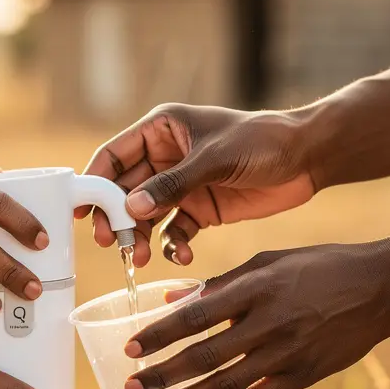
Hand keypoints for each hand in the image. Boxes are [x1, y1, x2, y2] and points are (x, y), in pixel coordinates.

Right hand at [78, 103, 314, 266]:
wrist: (308, 158)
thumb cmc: (262, 141)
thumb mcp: (215, 159)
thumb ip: (171, 184)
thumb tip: (129, 208)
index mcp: (162, 130)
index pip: (114, 155)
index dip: (94, 181)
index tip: (80, 210)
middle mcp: (165, 157)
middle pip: (124, 190)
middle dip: (115, 217)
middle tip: (110, 243)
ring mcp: (181, 185)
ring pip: (145, 215)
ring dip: (139, 236)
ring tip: (139, 258)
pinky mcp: (200, 209)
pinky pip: (174, 231)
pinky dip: (173, 245)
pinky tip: (182, 256)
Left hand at [120, 242, 389, 388]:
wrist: (384, 286)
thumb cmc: (320, 265)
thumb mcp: (268, 261)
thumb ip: (219, 283)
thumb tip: (171, 300)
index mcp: (257, 288)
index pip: (195, 317)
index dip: (159, 335)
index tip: (130, 349)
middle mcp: (270, 323)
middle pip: (204, 357)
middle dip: (163, 375)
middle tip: (132, 388)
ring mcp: (289, 354)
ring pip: (226, 385)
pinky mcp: (304, 375)